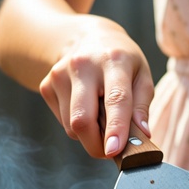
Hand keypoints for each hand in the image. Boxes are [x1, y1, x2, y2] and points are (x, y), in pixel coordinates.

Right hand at [38, 19, 154, 159]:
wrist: (87, 37)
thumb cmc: (121, 61)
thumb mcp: (141, 74)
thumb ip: (142, 105)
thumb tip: (142, 135)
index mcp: (114, 60)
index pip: (115, 98)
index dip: (115, 127)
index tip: (114, 150)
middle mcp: (83, 65)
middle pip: (82, 119)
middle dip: (96, 145)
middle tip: (111, 151)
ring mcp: (60, 74)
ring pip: (72, 126)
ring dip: (89, 134)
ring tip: (102, 117)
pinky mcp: (46, 85)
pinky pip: (63, 121)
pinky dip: (77, 125)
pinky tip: (86, 106)